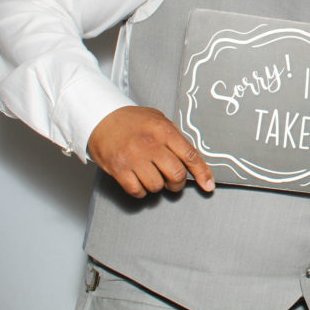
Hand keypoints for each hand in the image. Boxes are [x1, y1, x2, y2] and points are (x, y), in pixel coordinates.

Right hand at [87, 106, 214, 197]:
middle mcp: (151, 145)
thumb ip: (174, 138)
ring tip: (150, 175)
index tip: (208, 185)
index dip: (202, 173)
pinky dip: (140, 191)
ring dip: (157, 186)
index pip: (190, 156)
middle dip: (178, 184)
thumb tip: (191, 160)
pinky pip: (137, 191)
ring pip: (157, 186)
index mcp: (164, 131)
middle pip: (176, 175)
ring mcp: (134, 158)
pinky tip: (138, 181)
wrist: (101, 118)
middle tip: (173, 182)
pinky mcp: (119, 169)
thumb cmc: (132, 120)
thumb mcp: (158, 120)